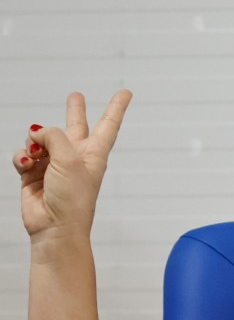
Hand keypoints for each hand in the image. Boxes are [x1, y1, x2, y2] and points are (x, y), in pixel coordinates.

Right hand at [12, 91, 131, 242]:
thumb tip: (35, 132)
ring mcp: (53, 164)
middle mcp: (75, 156)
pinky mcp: (33, 173)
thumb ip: (53, 136)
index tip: (125, 92)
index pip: (108, 124)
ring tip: (36, 156)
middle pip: (75, 126)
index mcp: (94, 153)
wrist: (54, 227)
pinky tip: (25, 164)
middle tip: (75, 96)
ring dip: (34, 143)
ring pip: (39, 139)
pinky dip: (21, 157)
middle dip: (74, 111)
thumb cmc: (72, 198)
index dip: (116, 106)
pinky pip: (22, 154)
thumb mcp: (69, 159)